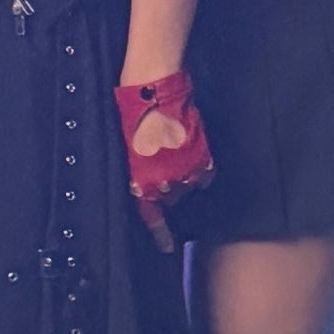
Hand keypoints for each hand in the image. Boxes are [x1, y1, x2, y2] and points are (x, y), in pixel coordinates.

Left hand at [117, 71, 213, 253]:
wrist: (153, 85)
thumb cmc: (132, 112)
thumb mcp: (129, 147)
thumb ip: (139, 169)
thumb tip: (144, 182)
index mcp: (142, 181)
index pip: (153, 217)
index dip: (161, 234)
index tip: (167, 248)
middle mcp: (165, 180)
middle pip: (170, 199)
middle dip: (166, 190)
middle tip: (163, 173)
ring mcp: (186, 167)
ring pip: (188, 186)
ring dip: (183, 179)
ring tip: (177, 161)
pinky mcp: (202, 152)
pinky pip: (205, 173)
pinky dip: (200, 170)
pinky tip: (194, 160)